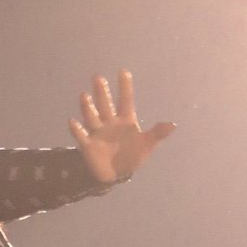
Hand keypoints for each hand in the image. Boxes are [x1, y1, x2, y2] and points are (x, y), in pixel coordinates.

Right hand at [69, 69, 175, 183]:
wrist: (115, 174)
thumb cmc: (132, 157)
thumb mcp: (147, 145)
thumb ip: (157, 134)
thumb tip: (172, 124)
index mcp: (125, 121)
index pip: (126, 100)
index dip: (125, 87)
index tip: (124, 72)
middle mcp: (110, 123)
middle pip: (106, 105)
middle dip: (102, 92)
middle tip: (98, 78)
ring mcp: (98, 133)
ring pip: (91, 116)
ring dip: (87, 107)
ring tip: (84, 96)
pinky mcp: (88, 145)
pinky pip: (81, 135)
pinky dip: (77, 129)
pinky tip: (73, 122)